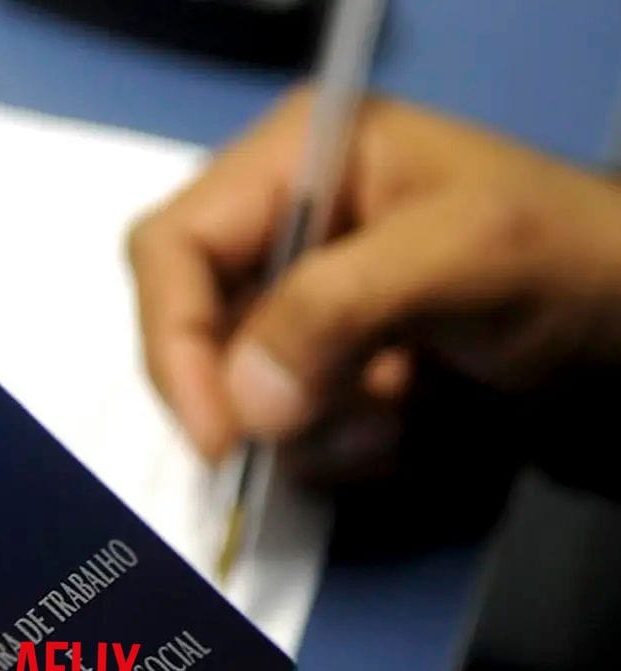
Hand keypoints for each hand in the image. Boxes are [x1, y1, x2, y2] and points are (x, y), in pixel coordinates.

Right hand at [128, 86, 620, 481]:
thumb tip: (242, 404)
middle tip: (326, 428)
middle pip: (195, 323)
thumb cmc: (566, 260)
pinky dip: (332, 441)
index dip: (174, 338)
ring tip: (393, 421)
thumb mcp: (463, 255)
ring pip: (237, 385)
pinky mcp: (326, 354)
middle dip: (253, 392)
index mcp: (296, 159)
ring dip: (308, 425)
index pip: (173, 246)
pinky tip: (397, 425)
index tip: (218, 436)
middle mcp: (281, 223)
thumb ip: (339, 308)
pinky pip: (283, 416)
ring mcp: (302, 295)